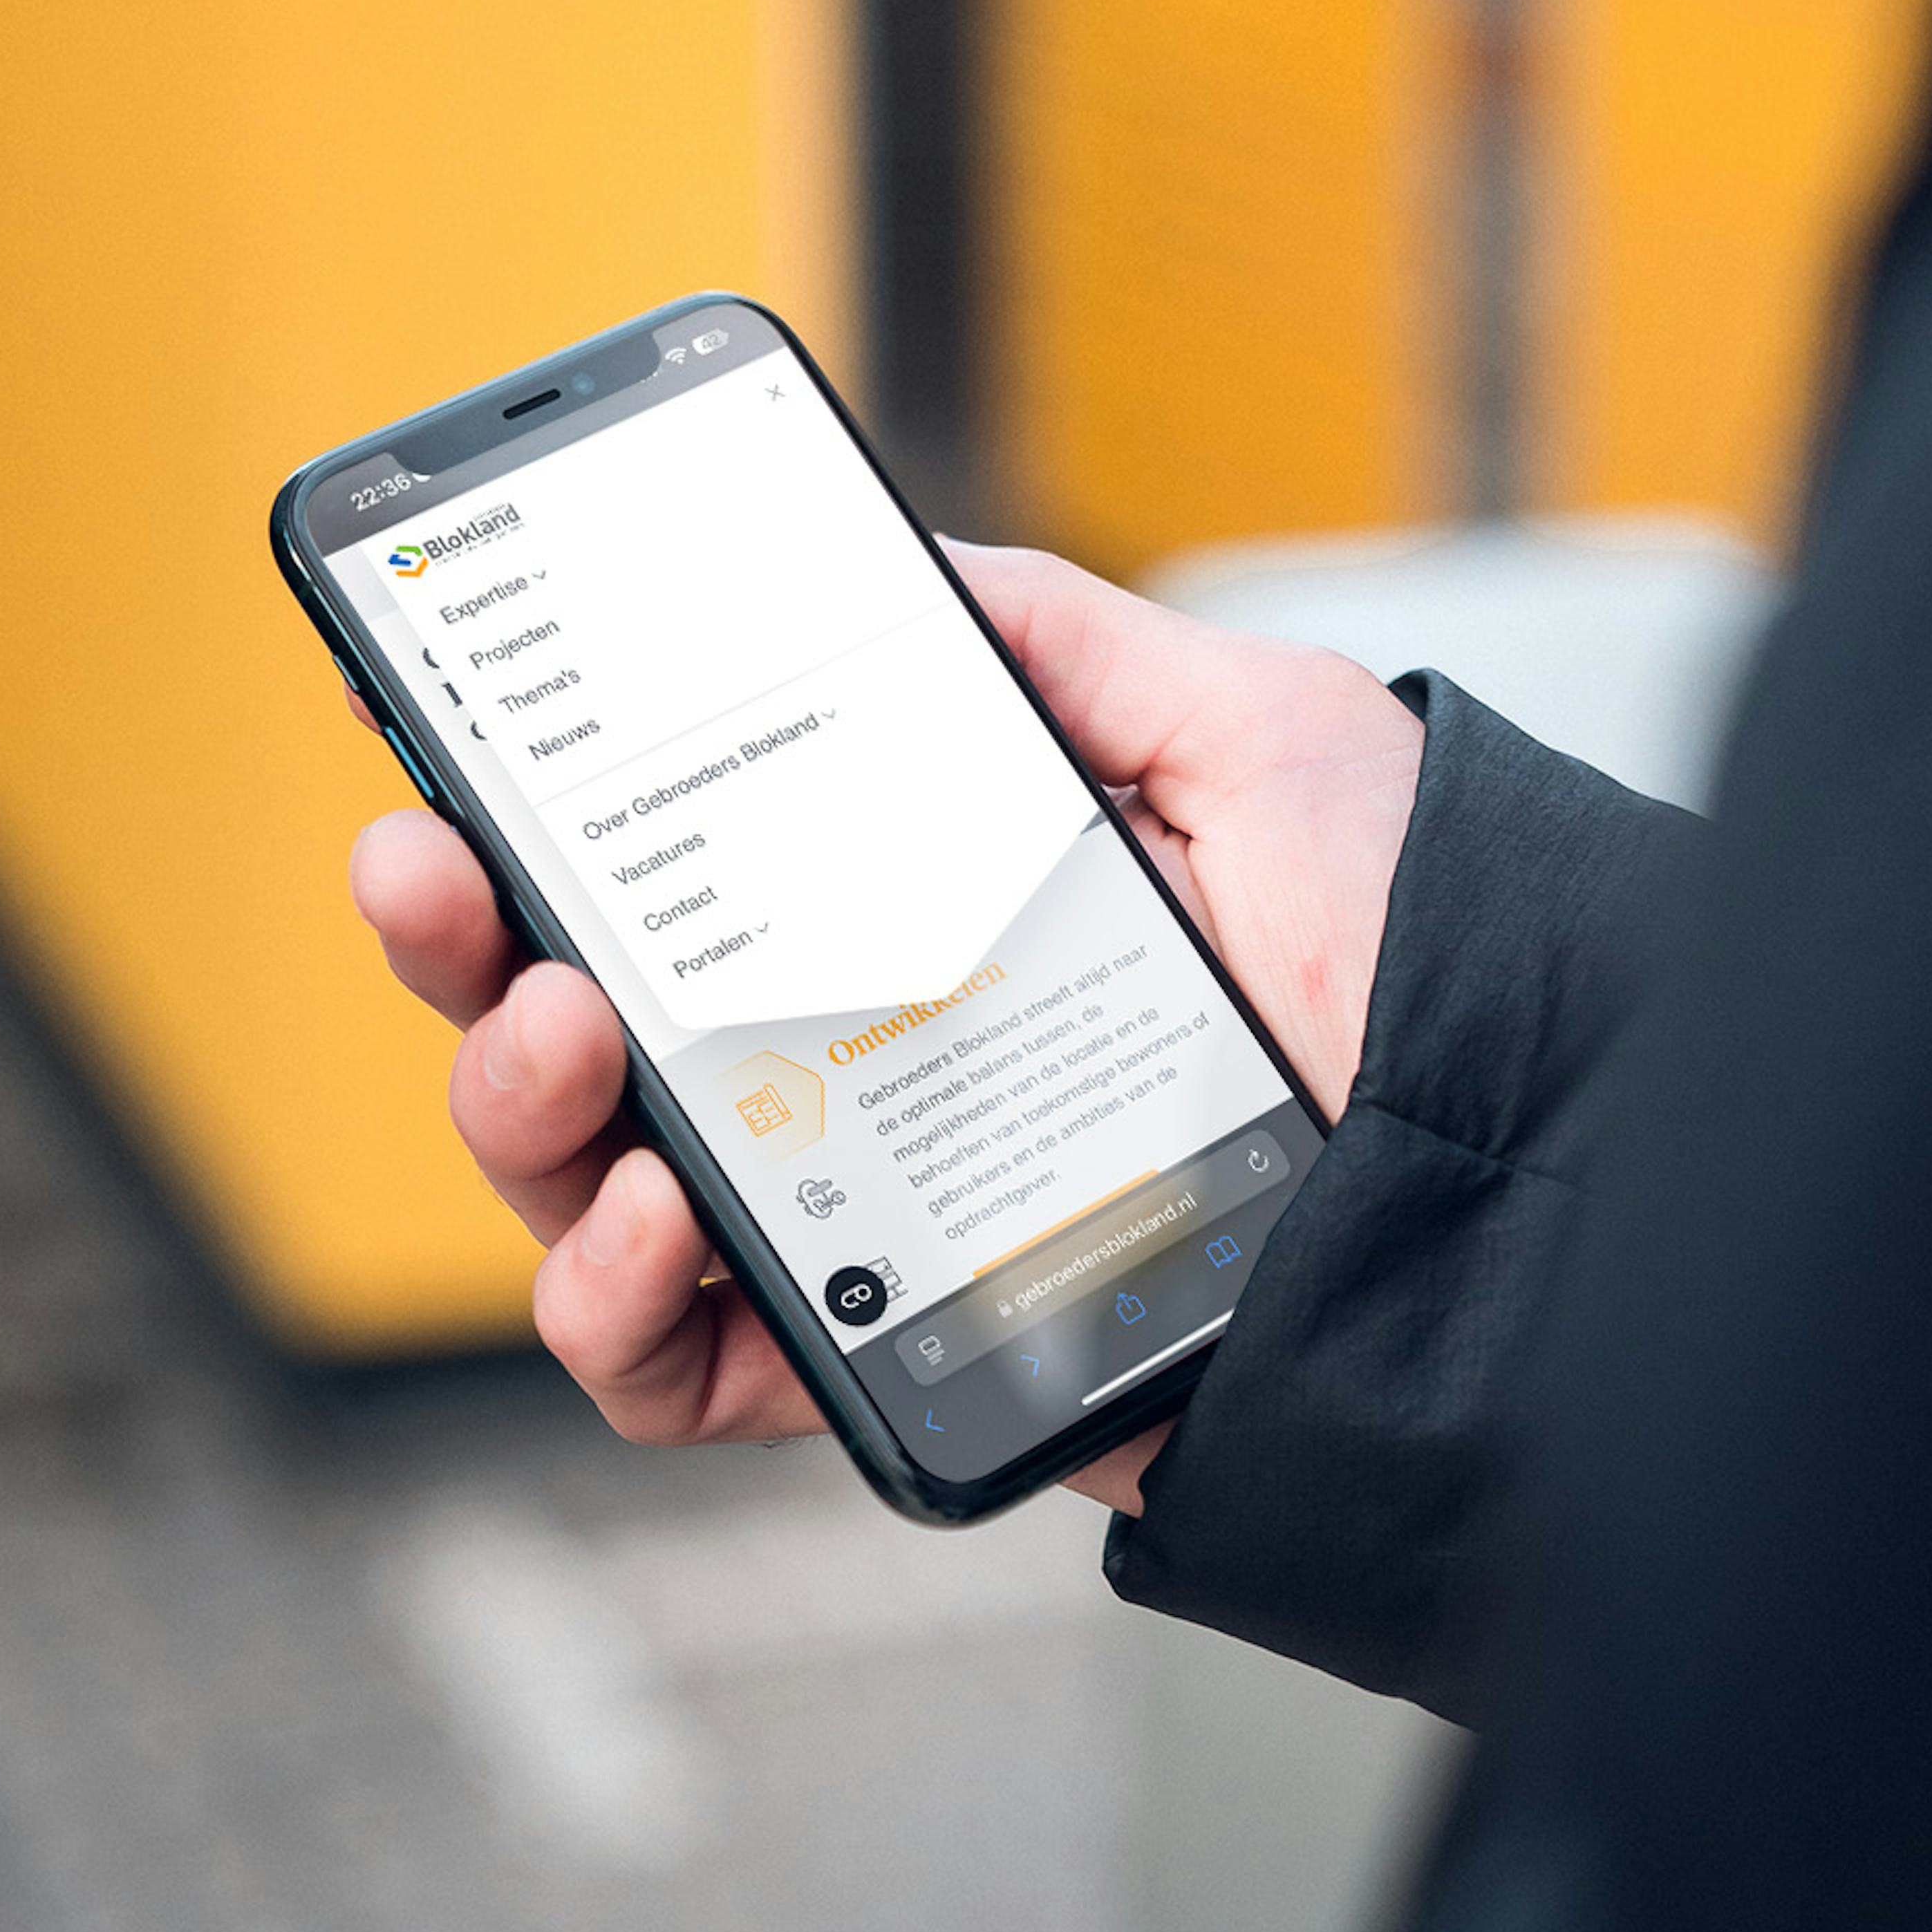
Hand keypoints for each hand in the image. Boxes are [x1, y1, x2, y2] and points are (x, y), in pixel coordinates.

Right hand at [347, 545, 1422, 1513]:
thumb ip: (1059, 642)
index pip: (667, 874)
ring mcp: (850, 1215)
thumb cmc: (1397, 954)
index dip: (526, 817)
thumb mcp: (1242, 733)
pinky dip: (611, 1306)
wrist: (1500, 1156)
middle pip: (571, 1025)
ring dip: (507, 1108)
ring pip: (578, 1190)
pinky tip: (656, 1216)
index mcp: (900, 919)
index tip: (445, 749)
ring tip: (561, 1041)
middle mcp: (850, 1066)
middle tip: (431, 874)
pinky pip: (671, 1371)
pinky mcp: (880, 1351)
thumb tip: (902, 560)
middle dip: (453, 945)